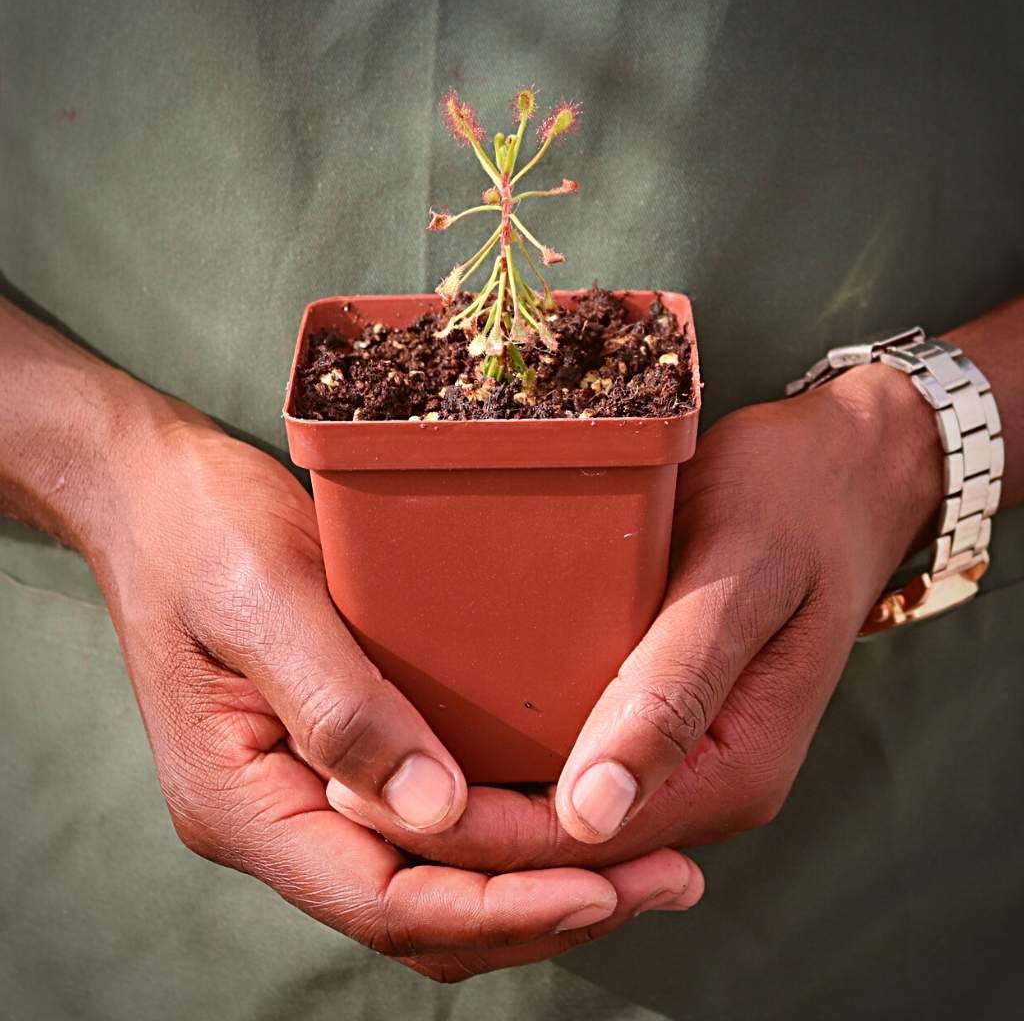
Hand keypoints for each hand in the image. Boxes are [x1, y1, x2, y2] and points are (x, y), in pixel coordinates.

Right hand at [88, 407, 703, 978]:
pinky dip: (506, 833)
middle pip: (422, 913)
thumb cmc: (199, 532)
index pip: (384, 901)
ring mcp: (310, 789)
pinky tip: (576, 803)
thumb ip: (336, 706)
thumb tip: (435, 809)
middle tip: (663, 880)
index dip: (499, 905)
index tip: (603, 883)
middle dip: (542, 907)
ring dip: (536, 881)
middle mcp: (278, 817)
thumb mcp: (259, 598)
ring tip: (646, 863)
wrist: (158, 495)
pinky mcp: (340, 753)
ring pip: (433, 883)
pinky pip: (431, 825)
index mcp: (243, 801)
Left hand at [321, 363, 942, 868]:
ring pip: (557, 812)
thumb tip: (593, 812)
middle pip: (561, 843)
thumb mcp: (737, 578)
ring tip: (367, 765)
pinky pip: (569, 762)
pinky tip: (436, 722)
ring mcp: (678, 752)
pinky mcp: (656, 715)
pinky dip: (504, 758)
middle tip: (341, 785)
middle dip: (456, 826)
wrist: (839, 471)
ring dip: (470, 797)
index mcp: (731, 768)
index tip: (373, 797)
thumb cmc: (791, 502)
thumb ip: (673, 689)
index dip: (477, 831)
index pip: (583, 842)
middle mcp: (703, 781)